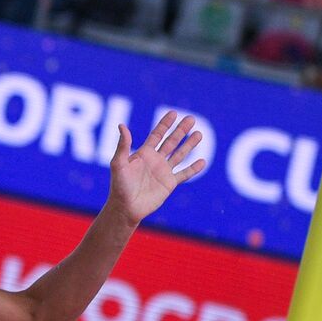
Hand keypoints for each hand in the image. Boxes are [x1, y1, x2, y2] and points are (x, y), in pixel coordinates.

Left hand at [108, 110, 205, 225]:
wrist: (125, 207)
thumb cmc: (119, 186)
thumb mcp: (118, 163)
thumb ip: (122, 145)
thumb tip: (122, 125)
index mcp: (143, 153)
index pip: (157, 135)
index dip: (165, 124)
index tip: (174, 113)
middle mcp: (155, 160)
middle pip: (171, 142)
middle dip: (181, 130)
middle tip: (191, 119)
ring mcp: (163, 171)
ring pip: (180, 155)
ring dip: (189, 145)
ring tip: (199, 134)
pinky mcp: (169, 184)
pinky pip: (184, 174)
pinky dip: (193, 168)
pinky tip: (202, 161)